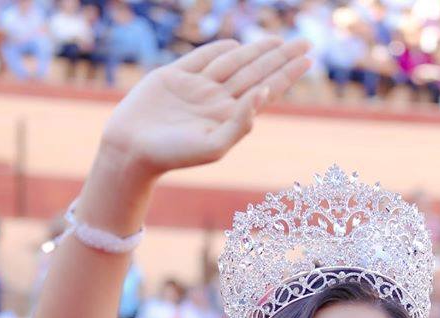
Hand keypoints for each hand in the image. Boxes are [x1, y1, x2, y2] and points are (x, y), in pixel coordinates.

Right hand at [101, 37, 311, 175]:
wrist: (132, 148)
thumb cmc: (173, 154)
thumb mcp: (213, 145)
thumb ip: (241, 122)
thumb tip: (263, 92)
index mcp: (229, 118)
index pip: (265, 90)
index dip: (287, 74)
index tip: (308, 60)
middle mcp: (217, 101)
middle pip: (256, 73)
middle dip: (280, 58)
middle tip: (305, 43)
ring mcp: (197, 87)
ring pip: (234, 62)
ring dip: (257, 50)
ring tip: (279, 41)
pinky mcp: (175, 77)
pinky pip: (203, 58)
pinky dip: (220, 49)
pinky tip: (237, 45)